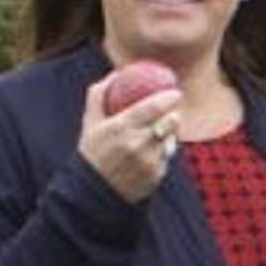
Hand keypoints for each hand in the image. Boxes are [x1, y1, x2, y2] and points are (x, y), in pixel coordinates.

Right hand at [78, 70, 184, 203]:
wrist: (94, 192)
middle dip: (174, 115)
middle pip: (169, 123)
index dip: (168, 98)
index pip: (152, 107)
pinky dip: (162, 153)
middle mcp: (136, 144)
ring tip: (160, 133)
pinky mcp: (156, 176)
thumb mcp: (90, 122)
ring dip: (169, 135)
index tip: (175, 92)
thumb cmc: (93, 152)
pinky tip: (153, 153)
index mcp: (120, 128)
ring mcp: (149, 161)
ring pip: (170, 141)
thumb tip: (116, 74)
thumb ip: (99, 95)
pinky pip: (166, 158)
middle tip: (172, 111)